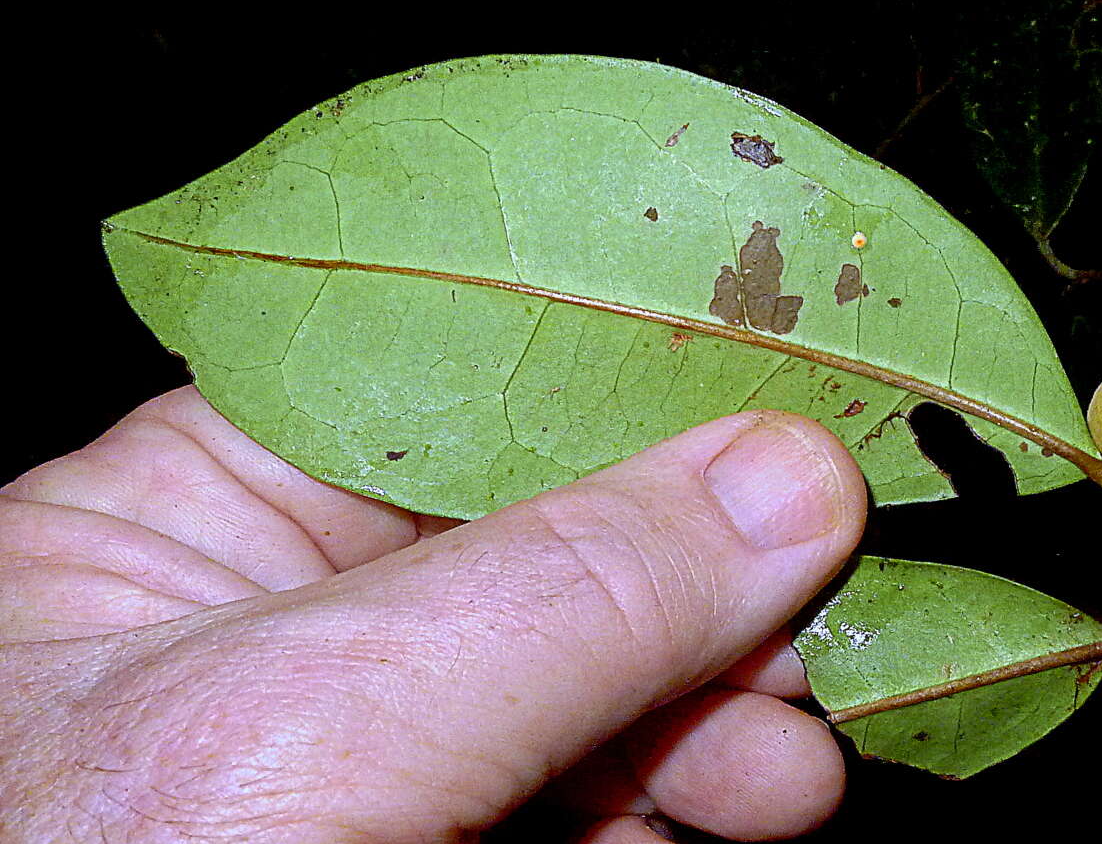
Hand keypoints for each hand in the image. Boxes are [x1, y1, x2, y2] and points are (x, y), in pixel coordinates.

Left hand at [1, 387, 867, 841]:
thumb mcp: (310, 723)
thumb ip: (556, 595)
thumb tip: (784, 479)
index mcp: (194, 514)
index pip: (451, 388)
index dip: (632, 392)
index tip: (790, 420)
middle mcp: (283, 618)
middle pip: (551, 542)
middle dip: (701, 585)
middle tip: (821, 618)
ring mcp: (362, 746)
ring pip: (588, 679)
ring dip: (717, 712)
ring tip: (797, 762)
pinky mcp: (429, 841)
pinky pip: (582, 790)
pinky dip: (676, 797)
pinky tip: (741, 805)